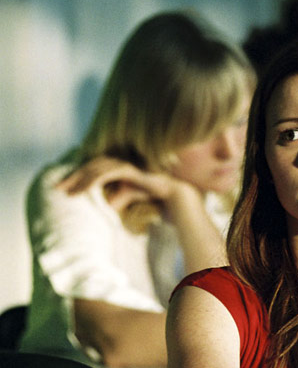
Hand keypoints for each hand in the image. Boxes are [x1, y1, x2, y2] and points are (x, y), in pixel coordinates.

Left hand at [57, 156, 189, 212]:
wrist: (170, 191)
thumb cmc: (151, 191)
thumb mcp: (129, 195)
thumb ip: (118, 197)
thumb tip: (109, 206)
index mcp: (116, 165)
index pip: (91, 169)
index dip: (77, 177)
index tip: (64, 188)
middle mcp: (117, 161)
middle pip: (89, 166)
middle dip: (72, 177)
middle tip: (57, 187)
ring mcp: (122, 163)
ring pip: (94, 169)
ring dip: (79, 180)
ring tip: (68, 191)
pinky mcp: (127, 168)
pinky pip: (104, 174)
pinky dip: (92, 181)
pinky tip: (83, 190)